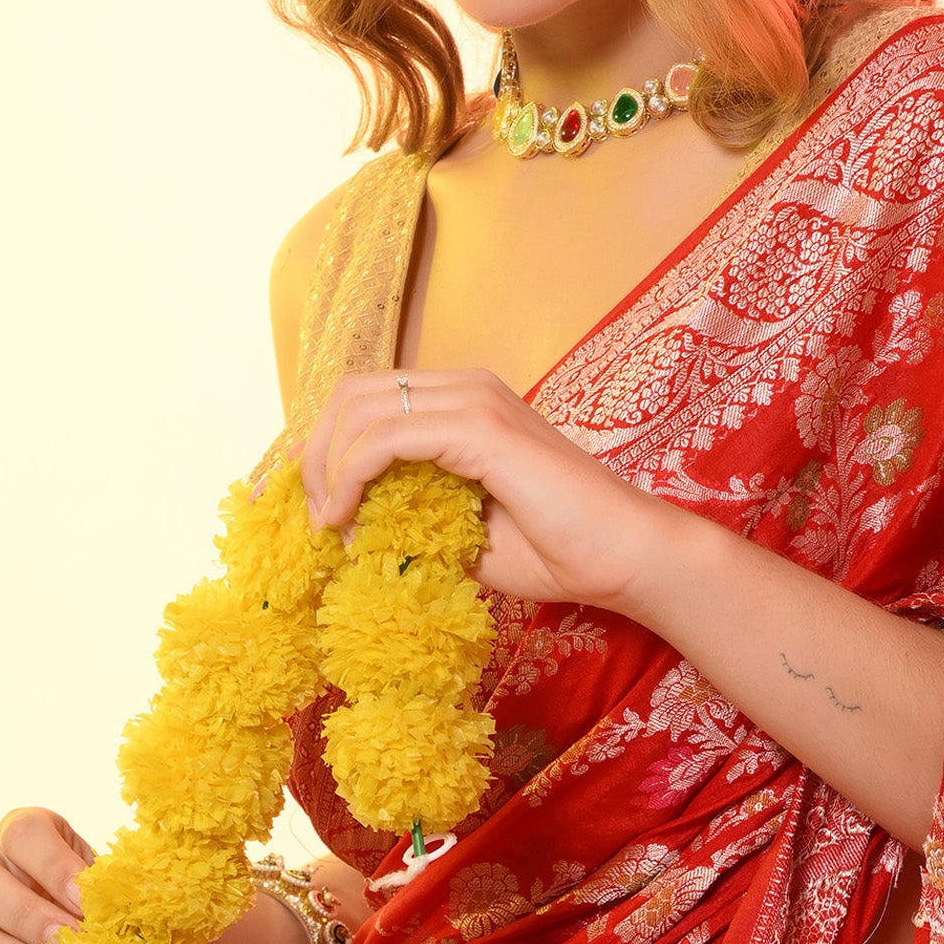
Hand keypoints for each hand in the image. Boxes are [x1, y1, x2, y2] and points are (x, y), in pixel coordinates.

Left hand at [301, 367, 685, 615]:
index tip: (321, 512)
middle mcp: (467, 387)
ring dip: (328, 470)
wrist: (628, 557)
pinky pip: (385, 439)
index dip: (327, 450)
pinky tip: (348, 520)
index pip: (369, 399)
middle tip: (318, 517)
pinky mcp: (480, 428)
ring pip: (360, 410)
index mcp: (466, 403)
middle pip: (353, 393)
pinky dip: (350, 478)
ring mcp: (475, 401)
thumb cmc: (560, 550)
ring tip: (332, 525)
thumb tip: (351, 527)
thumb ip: (410, 517)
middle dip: (316, 454)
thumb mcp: (464, 533)